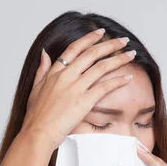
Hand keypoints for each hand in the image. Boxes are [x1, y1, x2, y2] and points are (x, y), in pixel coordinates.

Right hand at [21, 29, 136, 148]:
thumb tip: (45, 53)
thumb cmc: (36, 116)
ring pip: (102, 67)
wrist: (38, 132)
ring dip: (119, 59)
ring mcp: (76, 88)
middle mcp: (67, 76)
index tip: (100, 32)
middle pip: (92, 53)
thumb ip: (42, 69)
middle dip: (110, 44)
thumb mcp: (35, 88)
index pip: (74, 48)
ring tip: (131, 54)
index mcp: (55, 72)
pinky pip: (105, 87)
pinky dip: (118, 81)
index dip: (89, 38)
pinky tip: (128, 77)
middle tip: (123, 40)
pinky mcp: (84, 101)